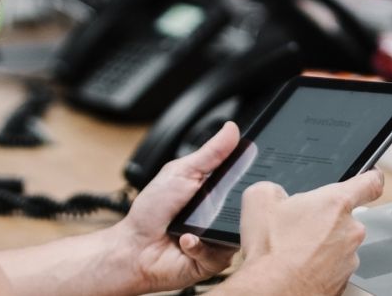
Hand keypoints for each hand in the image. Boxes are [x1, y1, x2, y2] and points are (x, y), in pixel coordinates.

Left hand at [107, 123, 242, 292]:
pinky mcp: (214, 262)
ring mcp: (220, 239)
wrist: (134, 247)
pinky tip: (184, 239)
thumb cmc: (152, 211)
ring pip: (238, 233)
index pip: (245, 182)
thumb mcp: (181, 172)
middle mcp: (223, 216)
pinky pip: (220, 254)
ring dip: (213, 227)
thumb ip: (210, 153)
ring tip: (194, 223)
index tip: (256, 167)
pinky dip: (199, 245)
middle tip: (217, 200)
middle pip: (247, 208)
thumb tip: (231, 129)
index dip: (252, 175)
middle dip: (235, 204)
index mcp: (217, 192)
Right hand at [220, 170, 385, 294]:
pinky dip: (318, 267)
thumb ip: (273, 188)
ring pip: (338, 245)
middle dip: (324, 220)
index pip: (370, 182)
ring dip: (321, 246)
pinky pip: (333, 268)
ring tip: (293, 252)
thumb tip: (274, 194)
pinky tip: (297, 268)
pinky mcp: (344, 282)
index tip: (371, 176)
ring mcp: (349, 259)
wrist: (275, 291)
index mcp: (336, 203)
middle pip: (345, 218)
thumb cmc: (272, 251)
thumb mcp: (259, 200)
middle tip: (298, 227)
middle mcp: (350, 231)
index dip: (371, 177)